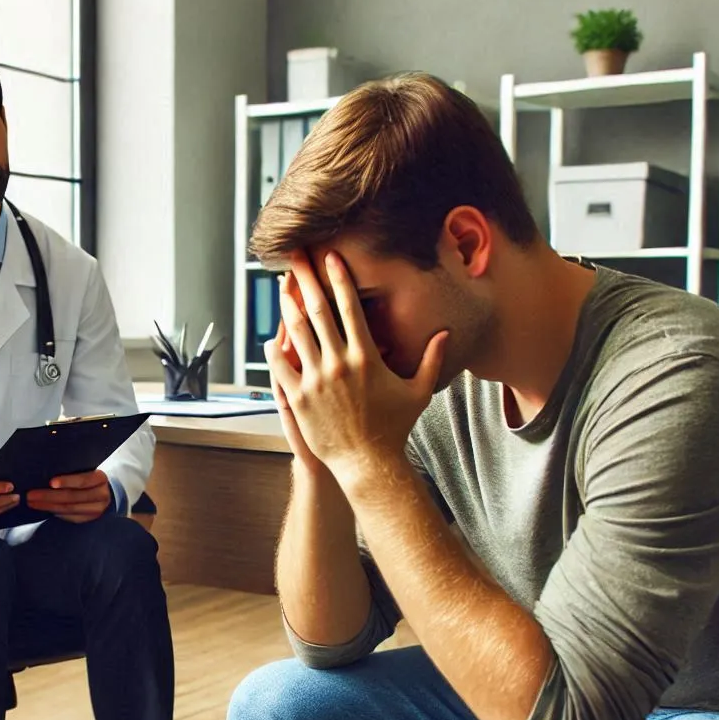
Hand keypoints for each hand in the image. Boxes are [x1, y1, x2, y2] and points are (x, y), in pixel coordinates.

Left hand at [26, 469, 110, 522]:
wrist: (105, 490)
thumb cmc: (89, 475)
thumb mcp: (86, 469)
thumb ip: (73, 470)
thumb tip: (47, 470)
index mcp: (100, 479)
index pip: (83, 480)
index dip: (67, 481)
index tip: (51, 482)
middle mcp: (102, 495)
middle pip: (73, 497)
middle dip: (49, 496)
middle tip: (30, 495)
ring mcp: (96, 509)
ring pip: (69, 509)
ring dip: (47, 506)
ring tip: (32, 502)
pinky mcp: (89, 518)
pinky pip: (69, 517)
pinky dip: (55, 512)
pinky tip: (43, 508)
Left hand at [264, 250, 446, 487]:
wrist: (368, 463)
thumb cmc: (394, 429)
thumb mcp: (419, 392)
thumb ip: (431, 359)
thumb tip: (446, 333)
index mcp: (366, 357)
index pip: (350, 307)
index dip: (338, 278)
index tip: (329, 257)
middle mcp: (339, 363)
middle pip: (317, 310)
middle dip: (305, 279)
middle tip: (295, 256)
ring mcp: (316, 380)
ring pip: (296, 333)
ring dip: (287, 306)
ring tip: (281, 287)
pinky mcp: (299, 398)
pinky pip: (281, 367)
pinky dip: (275, 350)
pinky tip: (272, 337)